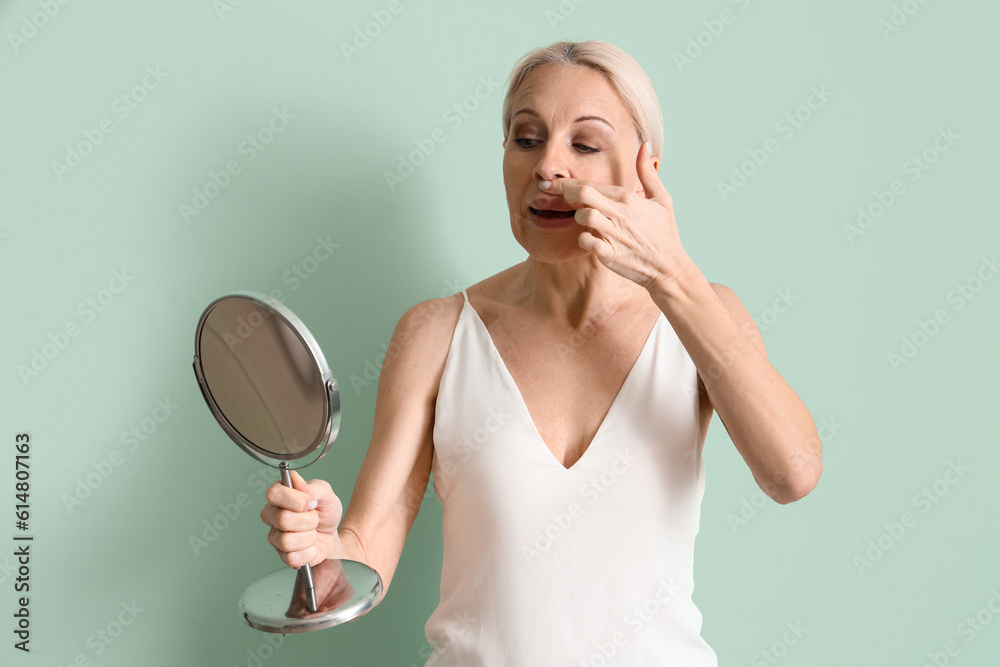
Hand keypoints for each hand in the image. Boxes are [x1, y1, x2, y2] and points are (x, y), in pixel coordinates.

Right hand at [259, 470, 342, 567]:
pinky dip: (309, 552)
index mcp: (279, 496)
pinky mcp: (283, 556)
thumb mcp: (326, 493)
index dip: (296, 500)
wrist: (333, 532)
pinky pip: (292, 558)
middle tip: (314, 518)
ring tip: (312, 532)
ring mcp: (275, 537)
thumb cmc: (325, 510)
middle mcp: (272, 516)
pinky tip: (310, 545)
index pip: (274, 494)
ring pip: (287, 541)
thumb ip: (314, 487)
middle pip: (283, 520)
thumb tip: (300, 486)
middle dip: (309, 520)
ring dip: (309, 537)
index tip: (311, 502)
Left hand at [541, 141, 693, 290]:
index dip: (567, 182)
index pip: (591, 184)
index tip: (551, 181)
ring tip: (583, 219)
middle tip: (549, 192)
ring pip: (584, 216)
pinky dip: (583, 239)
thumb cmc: (664, 233)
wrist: (669, 267)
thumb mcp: (662, 199)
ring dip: (578, 217)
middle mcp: (620, 213)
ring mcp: (614, 234)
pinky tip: (588, 238)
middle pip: (583, 194)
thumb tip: (644, 146)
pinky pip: (587, 241)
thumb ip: (648, 173)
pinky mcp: (611, 254)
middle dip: (563, 191)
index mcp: (628, 198)